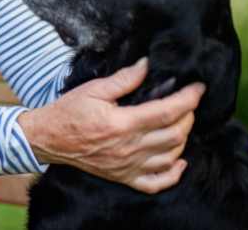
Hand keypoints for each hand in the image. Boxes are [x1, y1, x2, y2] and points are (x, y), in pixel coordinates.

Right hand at [17, 58, 204, 193]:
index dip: (187, 99)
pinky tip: (178, 160)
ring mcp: (127, 166)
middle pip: (175, 134)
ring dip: (183, 138)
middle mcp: (128, 148)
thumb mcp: (94, 89)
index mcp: (122, 124)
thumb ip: (124, 79)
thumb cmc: (69, 111)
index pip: (166, 112)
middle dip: (188, 116)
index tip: (197, 88)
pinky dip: (173, 174)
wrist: (49, 138)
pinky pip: (156, 183)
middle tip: (188, 102)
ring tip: (181, 122)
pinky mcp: (123, 177)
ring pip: (171, 156)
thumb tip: (147, 65)